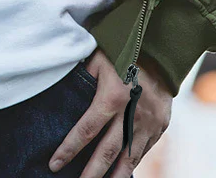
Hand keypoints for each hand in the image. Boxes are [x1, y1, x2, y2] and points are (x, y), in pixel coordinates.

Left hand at [48, 48, 172, 177]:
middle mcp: (132, 113)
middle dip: (91, 173)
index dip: (69, 149)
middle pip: (108, 152)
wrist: (161, 50)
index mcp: (113, 96)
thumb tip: (63, 94)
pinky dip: (131, 164)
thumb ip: (82, 79)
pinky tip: (120, 173)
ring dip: (114, 176)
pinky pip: (143, 150)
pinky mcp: (160, 126)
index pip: (86, 129)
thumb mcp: (97, 59)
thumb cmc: (121, 51)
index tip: (54, 164)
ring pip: (129, 158)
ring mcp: (149, 123)